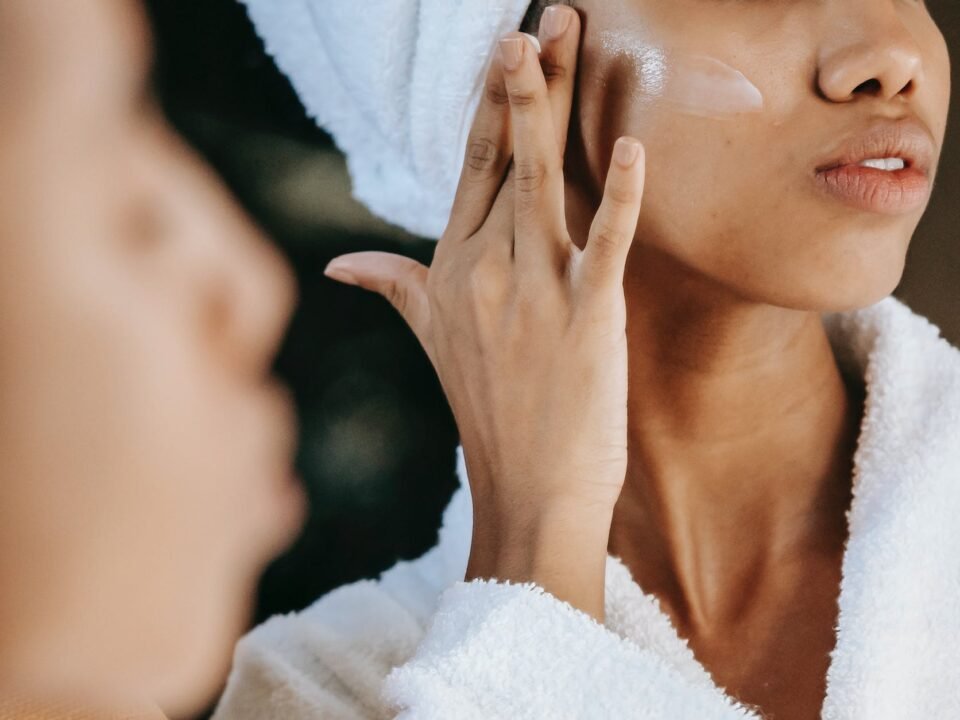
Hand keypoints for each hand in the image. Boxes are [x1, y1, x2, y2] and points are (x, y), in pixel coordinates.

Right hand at [323, 7, 645, 619]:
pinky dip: (620, 197)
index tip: (505, 45)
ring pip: (541, 179)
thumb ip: (395, 287)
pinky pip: (605, 245)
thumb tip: (340, 265)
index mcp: (453, 267)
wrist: (528, 490)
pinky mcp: (585, 318)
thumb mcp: (432, 338)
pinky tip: (633, 146)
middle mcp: (486, 268)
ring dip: (550, 105)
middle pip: (506, 155)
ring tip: (560, 34)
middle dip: (523, 80)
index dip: (491, 103)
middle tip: (546, 14)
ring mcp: (534, 292)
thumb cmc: (487, 413)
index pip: (472, 166)